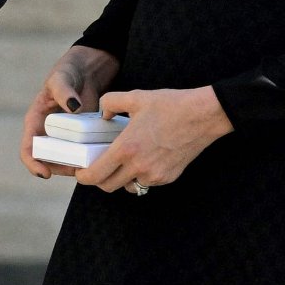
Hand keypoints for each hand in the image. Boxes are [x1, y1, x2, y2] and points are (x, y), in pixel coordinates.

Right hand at [21, 44, 120, 179]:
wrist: (89, 70)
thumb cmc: (69, 71)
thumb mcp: (61, 77)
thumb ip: (64, 91)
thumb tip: (73, 107)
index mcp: (36, 121)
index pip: (28, 148)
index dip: (33, 163)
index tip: (45, 173)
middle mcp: (48, 132)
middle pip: (48, 160)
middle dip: (59, 169)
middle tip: (76, 171)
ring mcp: (66, 137)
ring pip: (66, 160)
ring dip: (76, 167)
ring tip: (90, 167)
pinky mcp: (82, 136)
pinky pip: (83, 153)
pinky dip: (89, 158)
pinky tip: (101, 159)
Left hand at [74, 85, 232, 193]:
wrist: (204, 116)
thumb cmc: (171, 105)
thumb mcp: (136, 97)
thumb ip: (111, 102)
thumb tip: (103, 114)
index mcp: (126, 148)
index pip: (95, 176)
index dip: (83, 177)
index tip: (81, 171)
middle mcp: (139, 167)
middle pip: (107, 186)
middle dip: (99, 180)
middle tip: (98, 167)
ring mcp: (155, 175)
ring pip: (128, 187)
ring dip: (120, 179)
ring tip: (123, 162)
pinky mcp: (168, 178)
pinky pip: (146, 183)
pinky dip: (140, 175)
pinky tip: (145, 158)